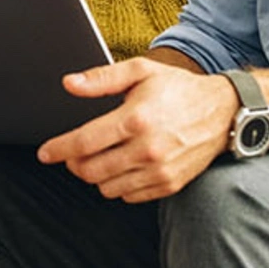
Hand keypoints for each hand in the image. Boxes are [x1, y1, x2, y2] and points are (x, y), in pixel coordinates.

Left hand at [35, 57, 238, 202]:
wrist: (223, 112)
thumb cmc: (179, 89)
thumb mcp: (141, 71)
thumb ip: (102, 79)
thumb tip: (69, 84)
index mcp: (135, 119)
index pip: (84, 142)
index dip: (58, 149)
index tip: (45, 153)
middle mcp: (147, 148)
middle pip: (90, 170)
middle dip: (74, 163)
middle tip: (75, 152)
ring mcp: (159, 170)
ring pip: (107, 187)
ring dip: (96, 175)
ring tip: (104, 156)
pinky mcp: (169, 184)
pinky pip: (129, 196)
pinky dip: (119, 185)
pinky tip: (124, 166)